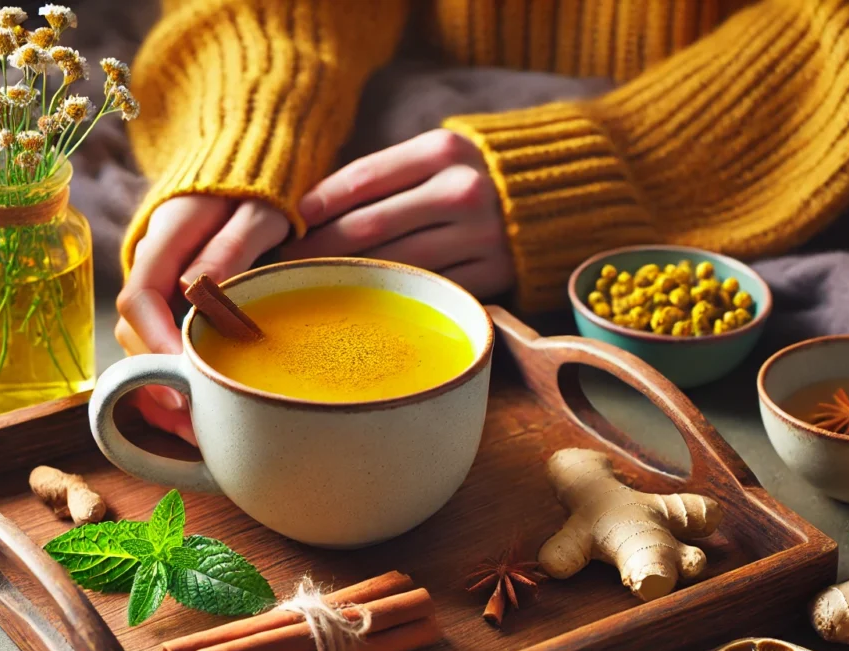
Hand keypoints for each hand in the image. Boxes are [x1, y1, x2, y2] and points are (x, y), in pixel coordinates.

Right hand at [115, 195, 289, 442]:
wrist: (252, 159)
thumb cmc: (261, 184)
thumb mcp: (257, 209)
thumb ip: (230, 245)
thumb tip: (194, 290)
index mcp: (164, 238)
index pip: (138, 298)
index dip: (157, 342)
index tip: (184, 376)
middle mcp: (151, 266)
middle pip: (134, 334)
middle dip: (159, 381)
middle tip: (197, 421)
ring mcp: (159, 286)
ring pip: (143, 348)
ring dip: (163, 392)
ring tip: (198, 433)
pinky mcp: (174, 304)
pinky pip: (161, 348)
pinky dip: (174, 383)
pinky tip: (200, 416)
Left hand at [280, 129, 513, 297]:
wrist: (561, 197)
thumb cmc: (479, 176)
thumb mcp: (441, 157)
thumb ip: (388, 175)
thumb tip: (315, 210)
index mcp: (443, 151)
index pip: (364, 178)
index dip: (320, 203)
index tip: (290, 222)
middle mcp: (461, 190)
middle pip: (369, 226)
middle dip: (320, 247)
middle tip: (287, 262)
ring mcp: (479, 235)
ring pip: (393, 262)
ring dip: (348, 275)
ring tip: (316, 283)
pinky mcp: (493, 273)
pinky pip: (428, 288)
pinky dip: (393, 296)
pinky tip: (366, 300)